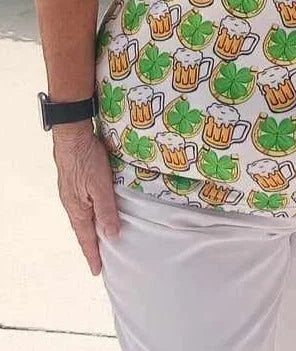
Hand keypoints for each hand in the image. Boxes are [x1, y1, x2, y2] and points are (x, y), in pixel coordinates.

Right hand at [53, 123, 119, 274]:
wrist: (72, 137)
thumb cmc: (87, 160)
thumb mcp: (101, 186)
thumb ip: (107, 210)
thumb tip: (111, 236)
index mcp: (78, 210)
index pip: (87, 239)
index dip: (93, 255)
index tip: (98, 271)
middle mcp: (72, 205)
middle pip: (84, 231)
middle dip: (92, 246)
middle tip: (101, 260)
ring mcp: (72, 194)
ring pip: (84, 218)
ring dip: (92, 230)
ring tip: (101, 240)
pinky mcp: (75, 184)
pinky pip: (84, 206)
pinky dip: (91, 216)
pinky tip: (97, 213)